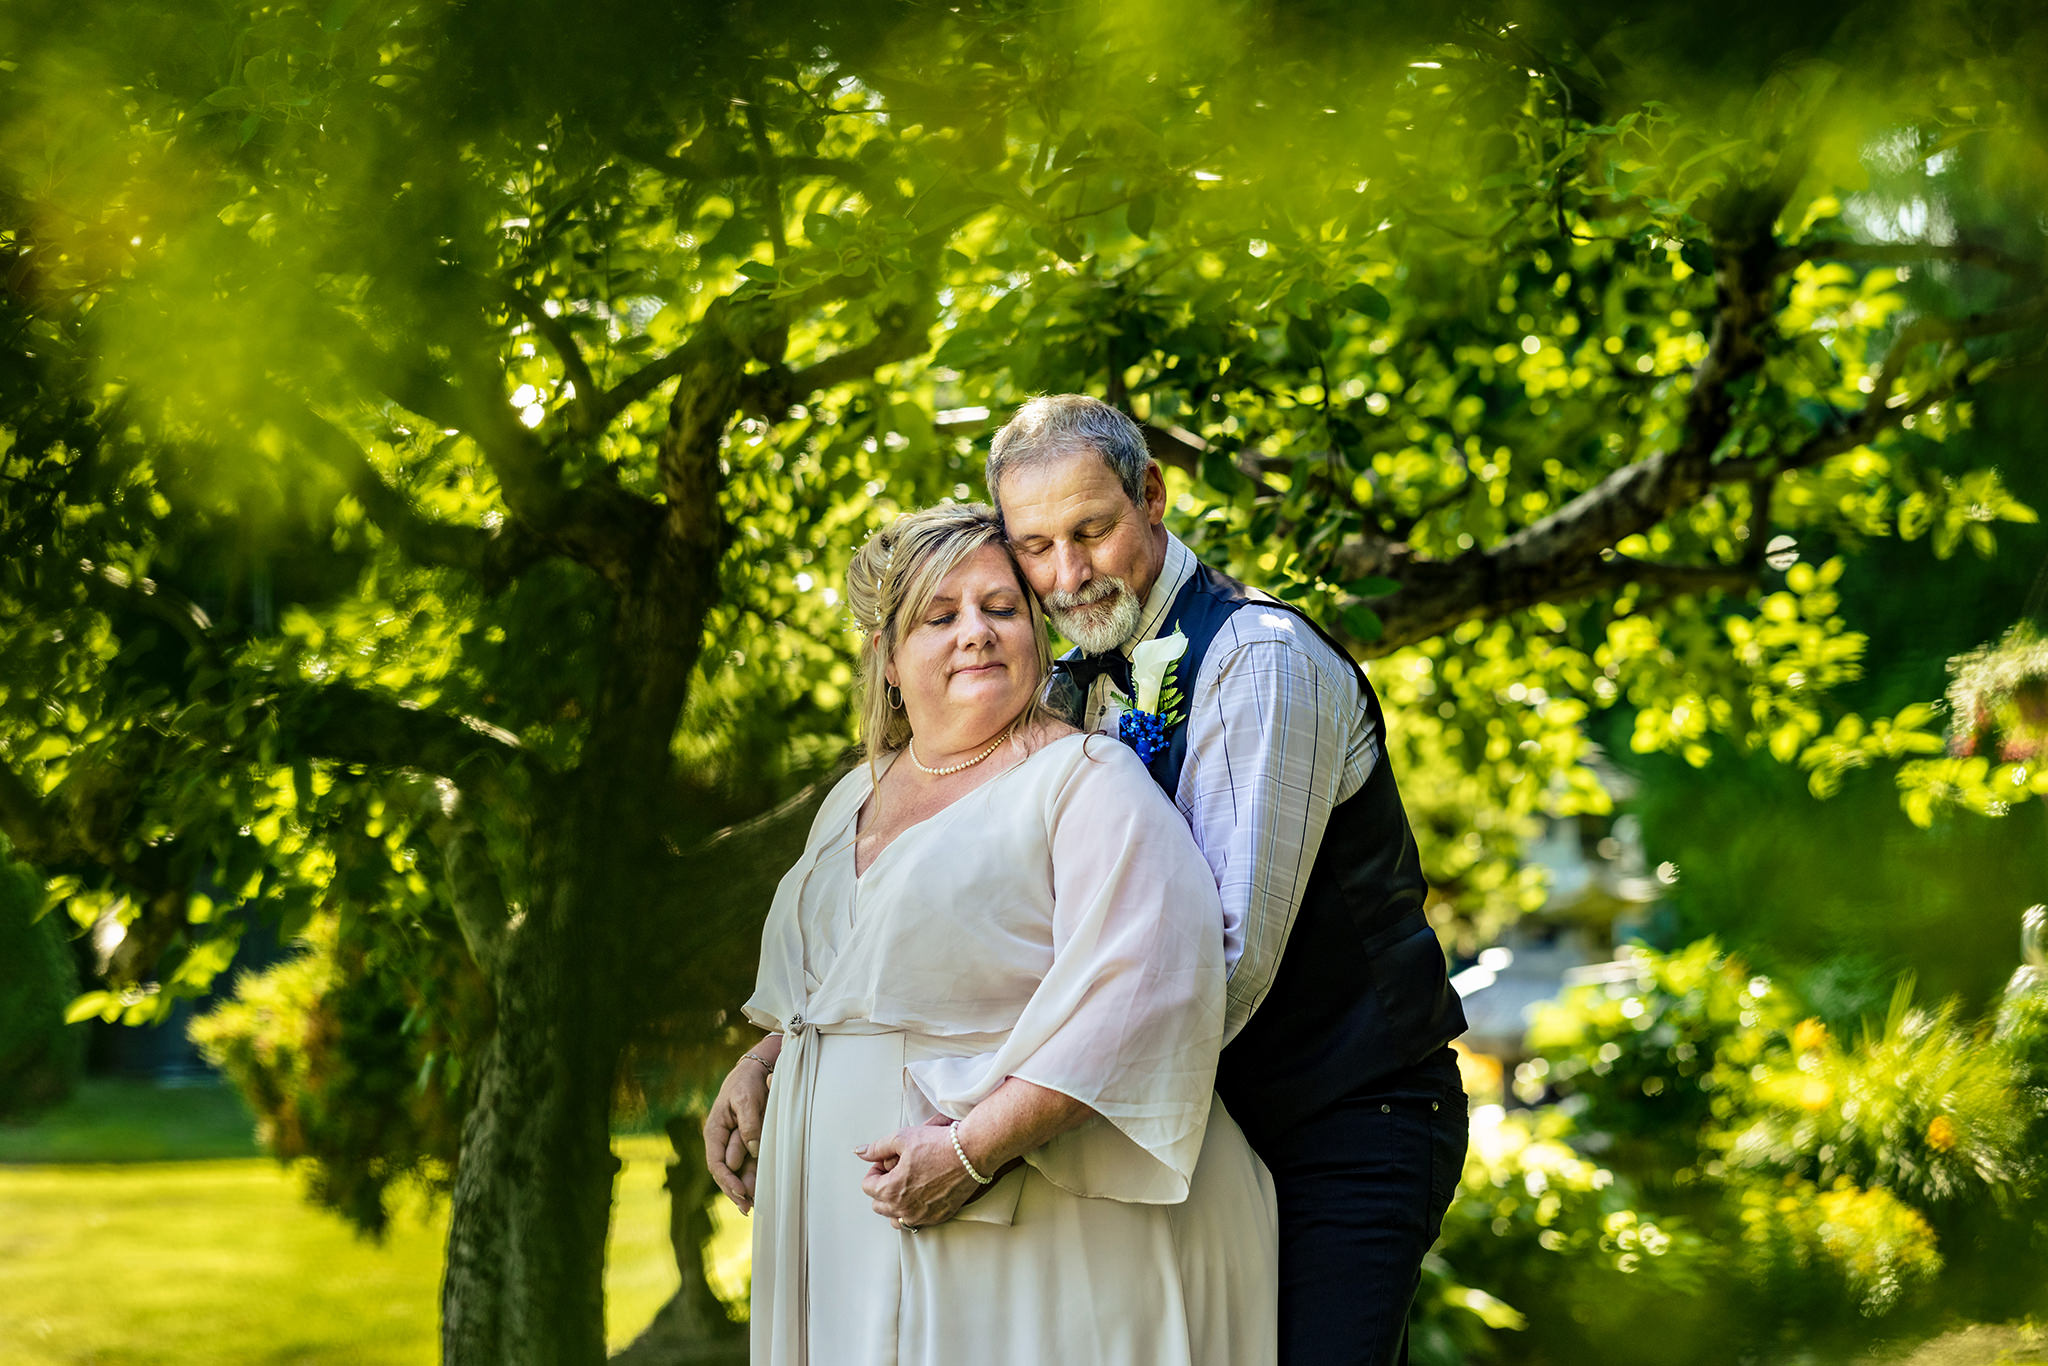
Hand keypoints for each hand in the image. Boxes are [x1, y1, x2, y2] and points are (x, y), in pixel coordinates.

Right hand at [703, 1053, 770, 1212]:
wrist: (755, 1070)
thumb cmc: (747, 1083)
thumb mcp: (746, 1100)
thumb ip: (749, 1125)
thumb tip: (754, 1150)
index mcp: (714, 1131)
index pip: (716, 1163)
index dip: (727, 1180)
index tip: (740, 1192)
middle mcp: (723, 1141)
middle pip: (726, 1173)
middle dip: (736, 1191)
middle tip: (748, 1208)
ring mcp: (735, 1143)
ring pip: (739, 1171)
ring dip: (746, 1188)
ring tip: (756, 1206)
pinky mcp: (748, 1142)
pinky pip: (749, 1164)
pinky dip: (753, 1178)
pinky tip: (760, 1192)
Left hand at [857, 1117, 982, 1230]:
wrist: (970, 1154)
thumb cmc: (938, 1145)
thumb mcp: (902, 1138)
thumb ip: (877, 1147)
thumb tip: (860, 1152)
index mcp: (891, 1189)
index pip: (867, 1187)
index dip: (874, 1170)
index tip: (886, 1162)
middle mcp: (903, 1208)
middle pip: (878, 1204)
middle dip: (883, 1187)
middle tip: (897, 1170)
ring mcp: (921, 1216)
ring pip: (895, 1218)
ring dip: (896, 1203)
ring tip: (907, 1184)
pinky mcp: (937, 1218)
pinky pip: (915, 1222)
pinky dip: (913, 1210)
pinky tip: (922, 1193)